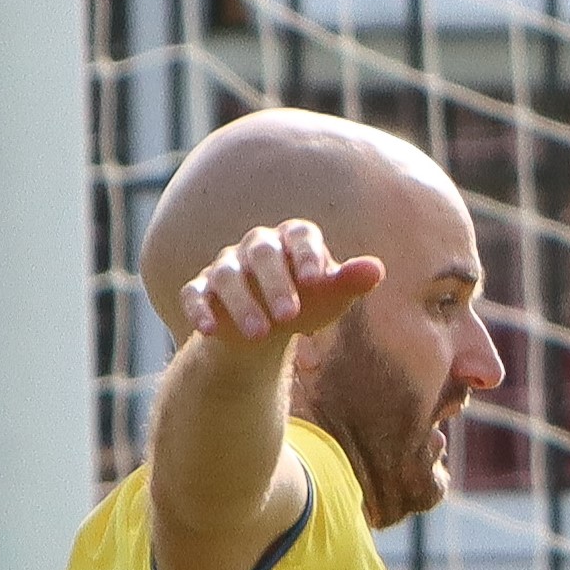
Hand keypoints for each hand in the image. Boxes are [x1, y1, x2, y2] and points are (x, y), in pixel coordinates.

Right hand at [176, 220, 382, 348]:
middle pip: (262, 254)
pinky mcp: (200, 290)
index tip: (318, 281)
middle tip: (289, 316)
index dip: (308, 254)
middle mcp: (255, 247)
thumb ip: (350, 281)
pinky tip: (209, 330)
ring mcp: (225, 267)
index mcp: (291, 240)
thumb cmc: (309, 301)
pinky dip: (199, 310)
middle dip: (275, 284)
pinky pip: (193, 293)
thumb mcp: (331, 295)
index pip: (300, 235)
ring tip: (260, 334)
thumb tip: (376, 269)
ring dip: (242, 304)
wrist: (269, 326)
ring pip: (227, 276)